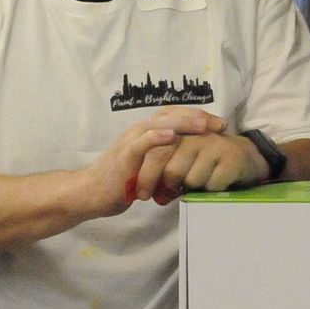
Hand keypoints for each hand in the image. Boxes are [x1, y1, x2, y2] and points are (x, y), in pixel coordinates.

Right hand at [90, 108, 226, 212]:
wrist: (90, 193)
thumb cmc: (119, 182)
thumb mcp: (148, 169)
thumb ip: (165, 163)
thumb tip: (189, 168)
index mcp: (146, 133)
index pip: (175, 116)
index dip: (198, 117)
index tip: (219, 124)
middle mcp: (139, 131)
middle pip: (171, 115)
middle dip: (197, 117)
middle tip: (220, 123)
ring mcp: (131, 141)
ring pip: (159, 124)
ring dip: (182, 122)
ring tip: (203, 124)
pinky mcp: (124, 155)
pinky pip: (141, 142)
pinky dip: (157, 137)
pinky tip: (172, 136)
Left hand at [135, 131, 266, 200]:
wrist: (244, 157)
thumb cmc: (206, 162)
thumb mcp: (182, 161)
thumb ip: (162, 170)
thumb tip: (144, 193)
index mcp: (181, 133)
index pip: (156, 153)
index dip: (146, 176)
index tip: (141, 195)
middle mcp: (196, 137)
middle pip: (171, 169)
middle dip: (165, 188)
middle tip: (162, 199)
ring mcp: (215, 147)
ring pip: (191, 180)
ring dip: (191, 189)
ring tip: (199, 183)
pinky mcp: (231, 160)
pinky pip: (211, 186)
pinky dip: (210, 191)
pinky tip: (215, 183)